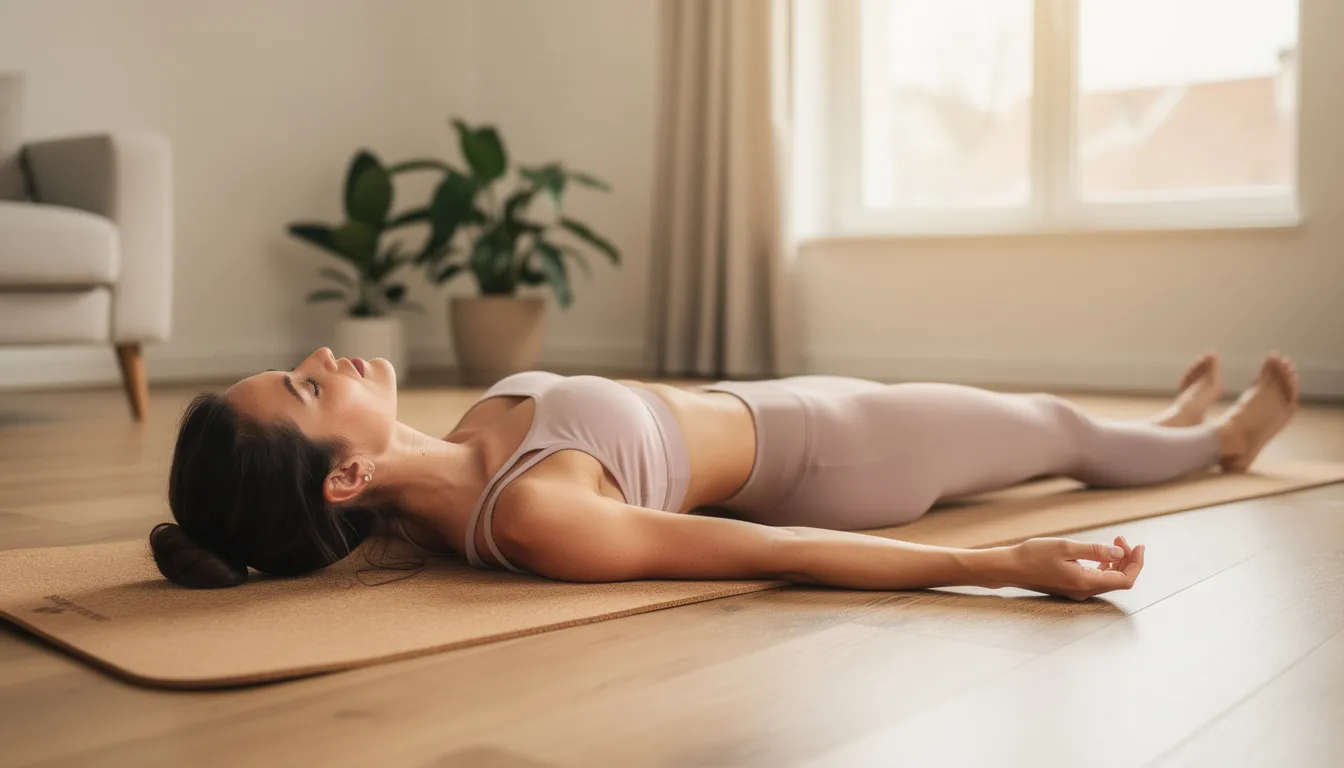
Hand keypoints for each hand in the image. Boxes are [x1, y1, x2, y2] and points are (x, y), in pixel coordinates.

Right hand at [1003, 535, 1144, 600]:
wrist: (1009, 568)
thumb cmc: (1033, 555)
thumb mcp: (1065, 547)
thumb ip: (1095, 550)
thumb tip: (1119, 552)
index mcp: (1086, 583)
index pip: (1125, 580)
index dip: (1136, 563)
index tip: (1138, 545)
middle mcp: (1085, 591)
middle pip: (1120, 580)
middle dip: (1127, 559)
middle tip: (1122, 537)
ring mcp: (1078, 590)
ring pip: (1109, 579)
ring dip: (1117, 561)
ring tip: (1114, 541)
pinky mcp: (1071, 586)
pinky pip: (1097, 578)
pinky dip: (1105, 565)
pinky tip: (1100, 553)